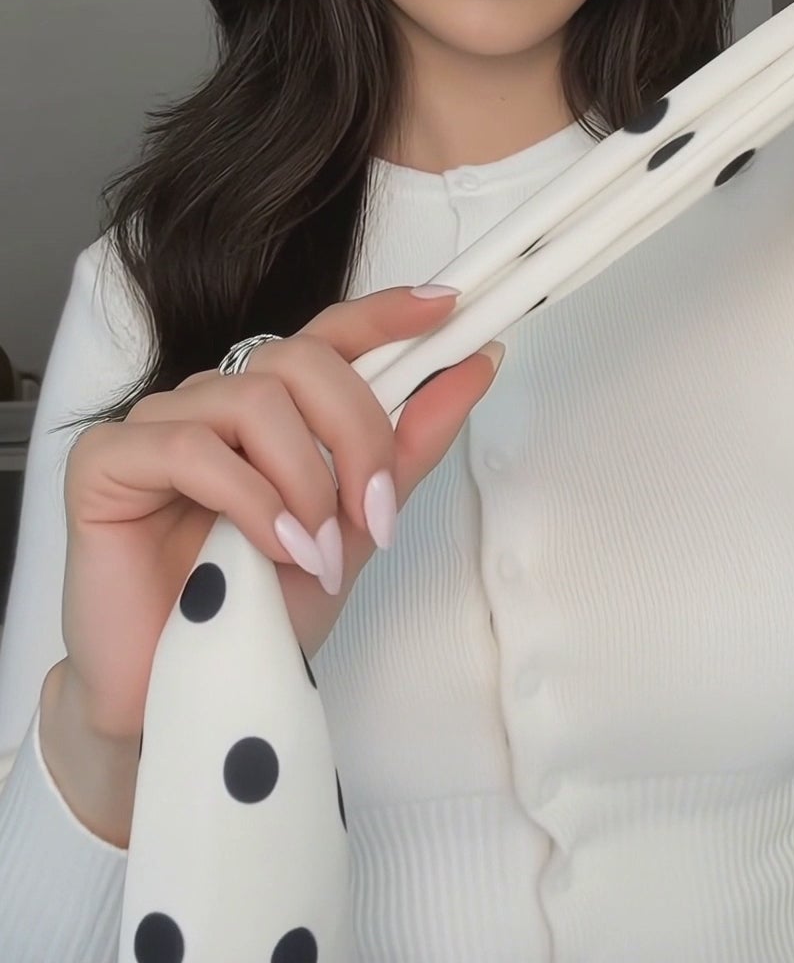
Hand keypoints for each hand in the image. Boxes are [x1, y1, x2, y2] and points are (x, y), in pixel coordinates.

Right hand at [58, 286, 500, 743]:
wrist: (185, 699)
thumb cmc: (260, 612)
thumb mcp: (354, 528)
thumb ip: (407, 449)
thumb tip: (474, 366)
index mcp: (271, 410)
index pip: (327, 334)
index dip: (385, 312)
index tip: (448, 307)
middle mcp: (214, 402)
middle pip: (300, 359)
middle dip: (357, 431)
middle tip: (373, 512)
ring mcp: (156, 425)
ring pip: (252, 398)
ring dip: (304, 481)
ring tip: (313, 553)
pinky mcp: (106, 461)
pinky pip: (192, 446)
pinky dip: (250, 498)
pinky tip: (271, 548)